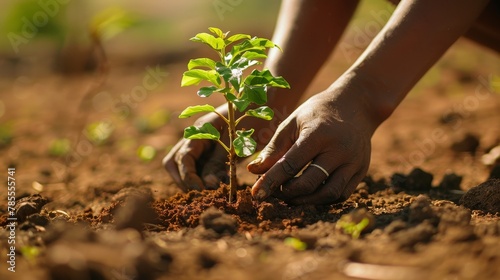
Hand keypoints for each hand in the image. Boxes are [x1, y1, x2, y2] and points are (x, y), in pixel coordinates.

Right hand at [163, 103, 287, 191]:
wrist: (272, 99)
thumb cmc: (259, 117)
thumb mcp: (240, 141)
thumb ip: (221, 161)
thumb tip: (207, 183)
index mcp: (202, 129)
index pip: (183, 158)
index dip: (189, 177)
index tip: (202, 191)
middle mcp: (198, 134)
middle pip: (174, 162)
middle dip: (184, 180)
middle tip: (201, 194)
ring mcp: (204, 140)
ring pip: (185, 164)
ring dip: (192, 179)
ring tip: (209, 192)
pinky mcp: (215, 147)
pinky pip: (201, 164)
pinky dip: (204, 176)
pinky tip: (219, 186)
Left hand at [247, 82, 378, 204]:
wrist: (356, 105)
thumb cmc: (317, 113)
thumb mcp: (292, 123)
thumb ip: (274, 148)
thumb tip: (254, 170)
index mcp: (319, 134)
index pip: (290, 165)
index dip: (271, 181)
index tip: (256, 194)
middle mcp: (340, 150)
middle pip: (309, 183)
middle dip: (286, 193)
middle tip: (273, 193)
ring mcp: (354, 161)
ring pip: (329, 194)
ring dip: (305, 201)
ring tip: (289, 197)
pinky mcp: (362, 170)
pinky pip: (342, 194)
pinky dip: (322, 199)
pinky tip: (309, 195)